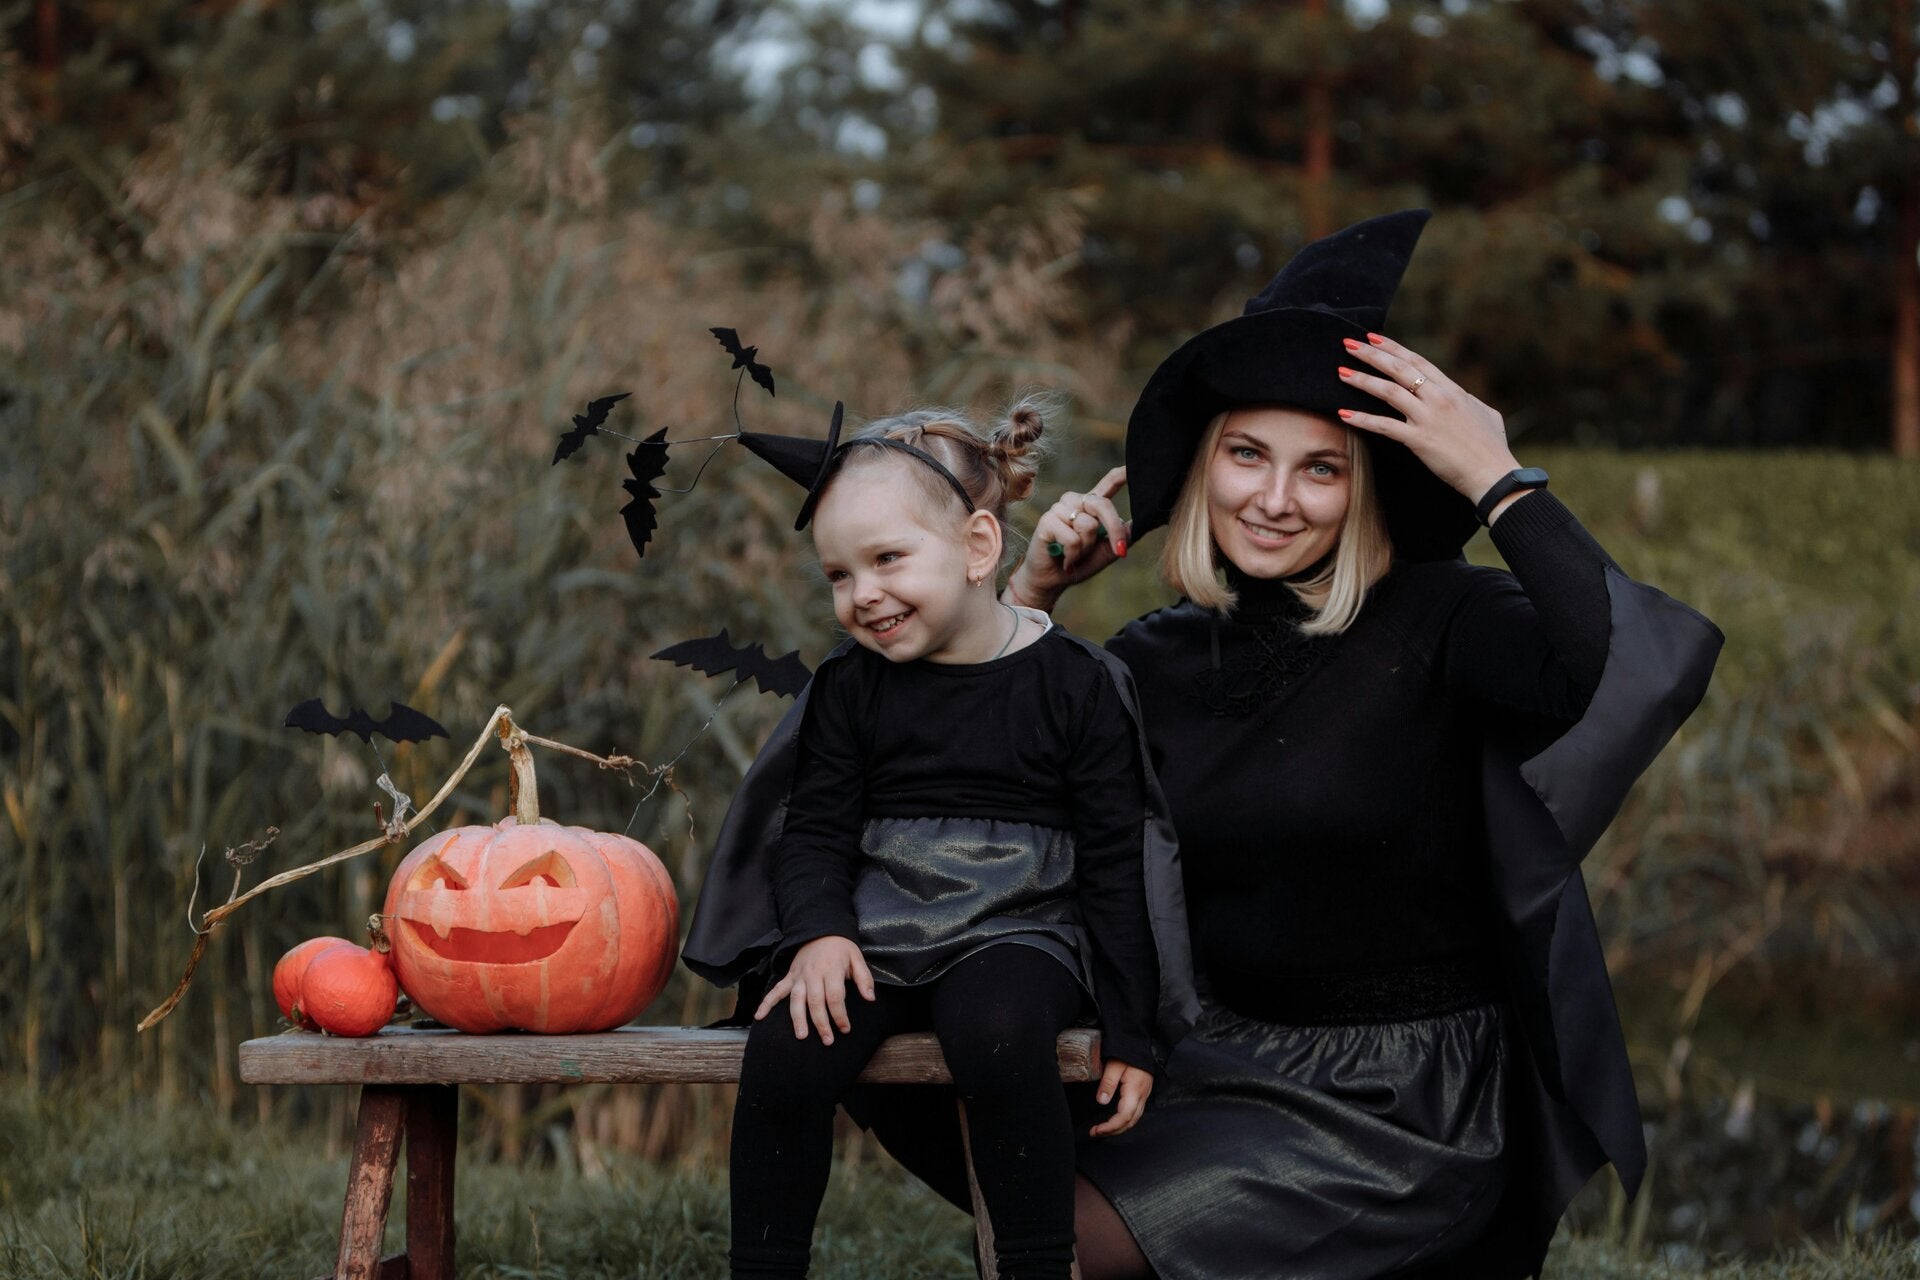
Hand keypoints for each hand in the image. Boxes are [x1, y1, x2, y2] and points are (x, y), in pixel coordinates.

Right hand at [754, 936, 874, 1044]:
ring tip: (802, 1036)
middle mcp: (812, 974)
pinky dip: (766, 1002)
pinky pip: (776, 990)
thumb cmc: (841, 948)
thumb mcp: (857, 957)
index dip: (840, 1015)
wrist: (820, 930)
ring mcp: (799, 976)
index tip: (845, 1029)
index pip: (835, 997)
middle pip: (815, 1002)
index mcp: (830, 970)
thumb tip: (870, 998)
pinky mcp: (789, 976)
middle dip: (821, 1023)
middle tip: (827, 1040)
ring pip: (796, 1000)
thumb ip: (864, 978)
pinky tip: (759, 1016)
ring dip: (798, 1019)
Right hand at [1004, 468, 1131, 613]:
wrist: (1053, 581)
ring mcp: (1059, 509)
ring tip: (1075, 555)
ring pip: (1088, 524)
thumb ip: (1121, 537)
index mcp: (1090, 506)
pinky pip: (1072, 538)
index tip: (1132, 467)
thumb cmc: (1079, 564)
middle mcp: (1074, 502)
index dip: (1121, 475)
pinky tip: (1065, 559)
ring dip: (1086, 548)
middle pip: (1102, 505)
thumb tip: (1137, 525)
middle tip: (1119, 551)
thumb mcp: (1107, 551)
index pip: (1108, 483)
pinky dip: (1074, 554)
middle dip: (1114, 530)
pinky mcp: (1047, 521)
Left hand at [1087, 1058, 1153, 1137]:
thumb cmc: (1127, 1052)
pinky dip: (1125, 1121)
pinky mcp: (1142, 1093)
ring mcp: (1144, 1095)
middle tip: (1095, 1133)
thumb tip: (1102, 1101)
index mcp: (1134, 1090)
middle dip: (1113, 1131)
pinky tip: (1115, 1121)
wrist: (1140, 1042)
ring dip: (1119, 1128)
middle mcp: (1142, 1096)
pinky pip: (1135, 1113)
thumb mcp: (1114, 1065)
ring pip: (1134, 1119)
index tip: (1097, 1130)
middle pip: (1130, 1122)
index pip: (1124, 1116)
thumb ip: (1108, 1083)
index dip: (1111, 1126)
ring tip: (1103, 1130)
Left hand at [1334, 333, 1523, 512]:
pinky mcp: (1419, 440)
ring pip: (1388, 391)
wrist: (1494, 474)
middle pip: (1399, 369)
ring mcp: (1428, 418)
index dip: (1394, 348)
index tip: (1374, 338)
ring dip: (1362, 380)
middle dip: (1372, 354)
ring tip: (1341, 373)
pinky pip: (1384, 426)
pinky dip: (1363, 419)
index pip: (1418, 362)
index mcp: (1453, 390)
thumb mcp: (1486, 414)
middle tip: (1349, 344)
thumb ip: (1469, 402)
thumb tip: (1462, 397)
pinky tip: (1344, 414)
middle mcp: (1439, 398)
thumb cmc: (1493, 448)